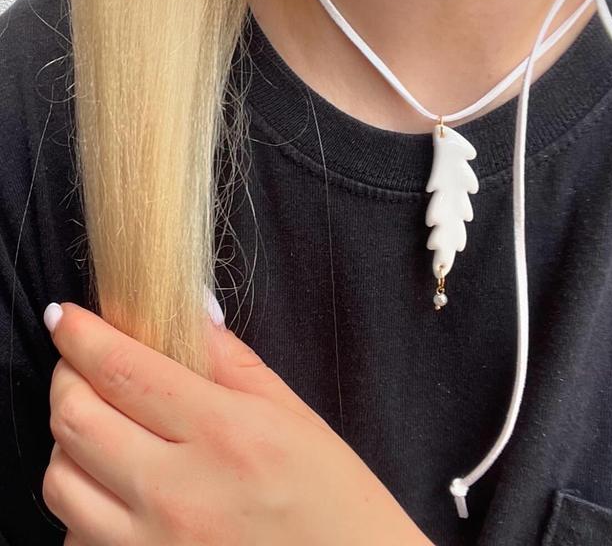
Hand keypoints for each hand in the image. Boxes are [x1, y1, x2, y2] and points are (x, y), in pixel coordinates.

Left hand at [42, 299, 432, 545]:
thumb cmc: (331, 498)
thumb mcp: (293, 415)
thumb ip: (231, 360)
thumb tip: (190, 309)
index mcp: (225, 432)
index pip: (125, 370)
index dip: (84, 336)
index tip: (67, 317)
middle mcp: (178, 489)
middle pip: (76, 419)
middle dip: (65, 376)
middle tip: (79, 361)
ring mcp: (151, 543)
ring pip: (60, 480)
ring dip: (66, 438)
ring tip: (97, 420)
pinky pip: (75, 534)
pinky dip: (81, 500)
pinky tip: (113, 483)